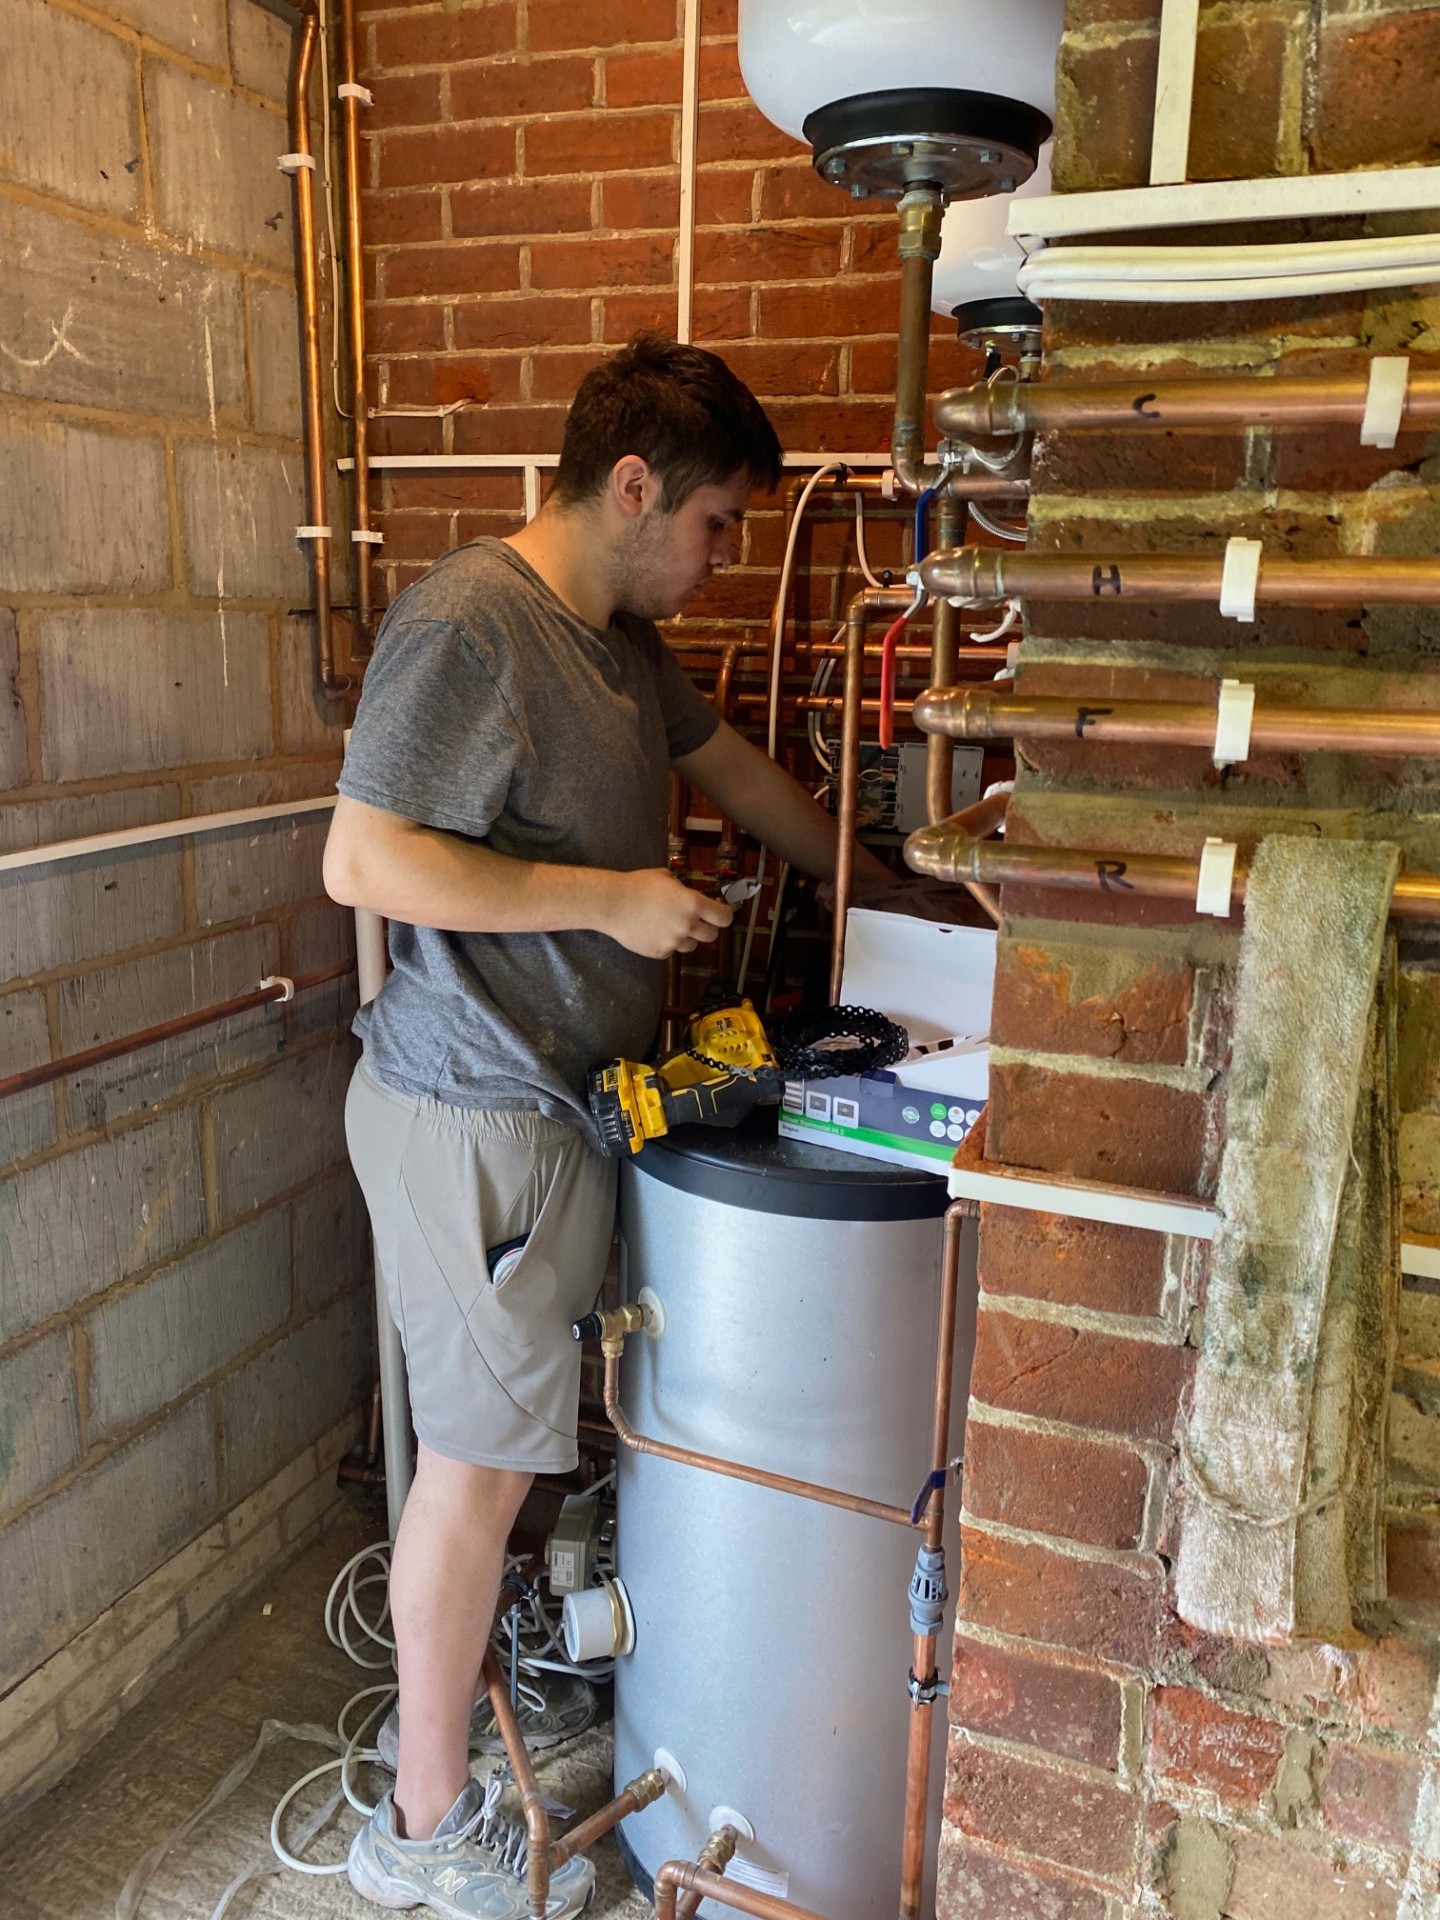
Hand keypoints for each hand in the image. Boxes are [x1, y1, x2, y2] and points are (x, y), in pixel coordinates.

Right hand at [603, 869, 732, 959]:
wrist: (612, 904)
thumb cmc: (638, 885)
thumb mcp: (665, 878)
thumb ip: (682, 889)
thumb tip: (690, 895)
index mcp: (693, 904)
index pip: (724, 917)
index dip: (724, 915)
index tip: (719, 912)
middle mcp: (687, 925)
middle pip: (711, 936)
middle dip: (707, 928)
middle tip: (695, 920)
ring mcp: (674, 941)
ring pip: (691, 945)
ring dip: (686, 937)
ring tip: (669, 925)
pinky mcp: (660, 953)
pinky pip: (671, 950)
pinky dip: (666, 943)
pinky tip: (653, 931)